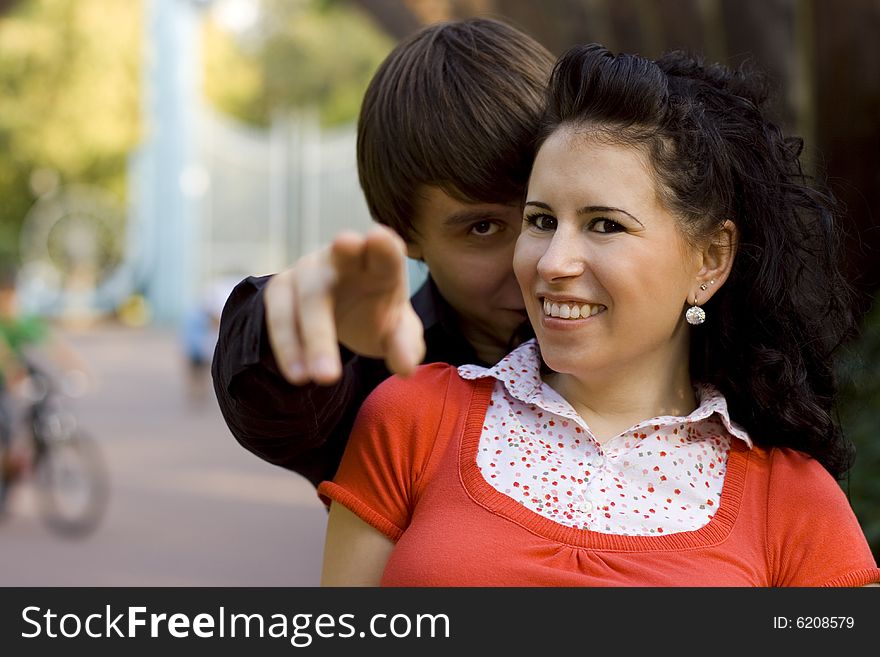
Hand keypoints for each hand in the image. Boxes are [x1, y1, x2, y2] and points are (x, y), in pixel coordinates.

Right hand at [264, 226, 425, 384]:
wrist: (342, 313)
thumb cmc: (376, 316)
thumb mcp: (398, 333)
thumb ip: (405, 345)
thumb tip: (405, 368)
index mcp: (381, 263)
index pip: (385, 250)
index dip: (383, 245)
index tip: (379, 239)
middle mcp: (342, 258)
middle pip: (339, 264)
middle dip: (338, 283)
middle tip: (350, 313)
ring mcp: (309, 271)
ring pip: (306, 295)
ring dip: (314, 337)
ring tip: (325, 378)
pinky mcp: (282, 289)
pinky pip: (279, 315)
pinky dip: (288, 347)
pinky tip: (300, 375)